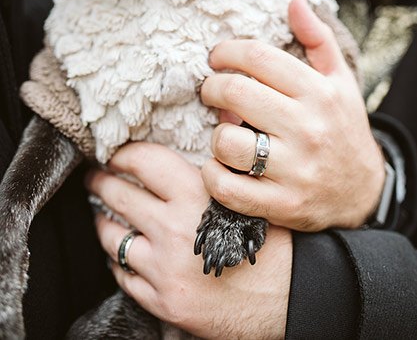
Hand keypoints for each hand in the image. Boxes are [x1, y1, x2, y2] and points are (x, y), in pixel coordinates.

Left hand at [87, 143, 291, 339]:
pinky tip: (126, 251)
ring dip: (104, 221)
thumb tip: (205, 146)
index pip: (145, 162)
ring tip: (104, 214)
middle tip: (97, 177)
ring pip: (113, 236)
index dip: (125, 154)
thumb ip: (224, 172)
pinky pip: (123, 275)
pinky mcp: (160, 300)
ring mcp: (163, 269)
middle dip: (101, 182)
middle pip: (119, 196)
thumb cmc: (278, 245)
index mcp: (199, 197)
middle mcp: (175, 230)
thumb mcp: (255, 195)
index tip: (118, 153)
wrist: (289, 298)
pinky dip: (121, 260)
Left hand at [200, 0, 384, 230]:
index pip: (258, 58)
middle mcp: (308, 128)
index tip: (218, 58)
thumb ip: (317, 39)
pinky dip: (213, 174)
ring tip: (224, 130)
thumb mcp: (340, 80)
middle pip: (236, 93)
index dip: (227, 52)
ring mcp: (295, 169)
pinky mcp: (282, 204)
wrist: (364, 191)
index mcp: (320, 92)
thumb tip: (293, 1)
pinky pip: (227, 187)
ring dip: (215, 133)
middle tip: (212, 90)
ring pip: (226, 141)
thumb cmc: (343, 127)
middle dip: (212, 87)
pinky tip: (220, 165)